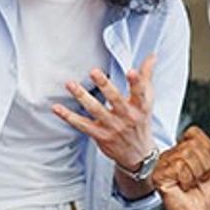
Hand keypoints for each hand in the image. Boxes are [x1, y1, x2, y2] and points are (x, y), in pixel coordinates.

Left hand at [53, 55, 155, 173]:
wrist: (138, 154)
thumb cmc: (141, 120)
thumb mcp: (147, 99)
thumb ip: (147, 76)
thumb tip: (152, 55)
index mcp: (141, 105)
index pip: (141, 92)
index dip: (136, 82)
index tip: (131, 71)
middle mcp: (127, 116)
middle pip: (115, 99)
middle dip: (104, 85)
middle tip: (93, 71)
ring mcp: (112, 126)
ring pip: (95, 110)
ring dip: (82, 96)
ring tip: (70, 84)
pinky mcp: (99, 135)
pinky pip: (81, 125)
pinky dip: (68, 117)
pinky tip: (57, 108)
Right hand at [154, 126, 209, 209]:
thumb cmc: (208, 195)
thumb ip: (209, 149)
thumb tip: (199, 139)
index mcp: (184, 151)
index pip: (193, 133)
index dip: (206, 150)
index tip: (206, 166)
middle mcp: (172, 155)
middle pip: (191, 144)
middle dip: (202, 164)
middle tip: (199, 178)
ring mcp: (163, 165)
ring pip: (185, 154)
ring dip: (195, 173)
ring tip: (191, 183)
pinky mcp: (159, 175)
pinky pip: (177, 166)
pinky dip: (186, 179)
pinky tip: (183, 187)